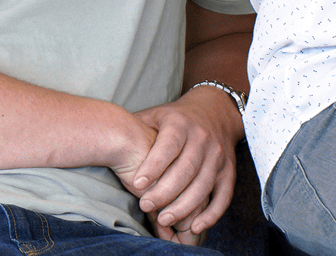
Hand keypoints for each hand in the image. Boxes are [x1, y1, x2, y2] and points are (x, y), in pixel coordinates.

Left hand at [121, 86, 240, 242]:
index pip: (168, 146)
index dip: (154, 166)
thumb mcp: (154, 115)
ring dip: (185, 206)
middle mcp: (202, 139)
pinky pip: (224, 196)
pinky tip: (195, 225)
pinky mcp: (229, 171)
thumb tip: (107, 138)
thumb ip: (136, 128)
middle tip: (146, 206)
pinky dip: (212, 213)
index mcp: (180, 124)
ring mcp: (218, 156)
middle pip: (186, 169)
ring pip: (203, 185)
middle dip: (166, 191)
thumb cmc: (174, 118)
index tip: (138, 184)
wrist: (214, 111)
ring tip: (163, 219)